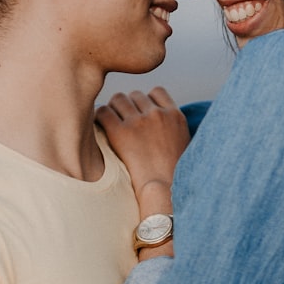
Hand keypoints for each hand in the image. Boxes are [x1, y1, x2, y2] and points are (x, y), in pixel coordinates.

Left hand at [96, 87, 187, 214]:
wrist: (165, 191)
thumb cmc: (174, 176)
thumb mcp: (184, 144)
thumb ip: (173, 128)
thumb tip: (160, 124)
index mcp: (175, 115)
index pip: (157, 92)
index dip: (146, 101)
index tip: (140, 112)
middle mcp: (157, 114)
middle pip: (136, 95)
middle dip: (128, 105)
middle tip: (122, 120)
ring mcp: (139, 122)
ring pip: (119, 99)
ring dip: (114, 109)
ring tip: (110, 123)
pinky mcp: (121, 132)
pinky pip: (104, 112)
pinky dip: (100, 116)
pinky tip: (100, 127)